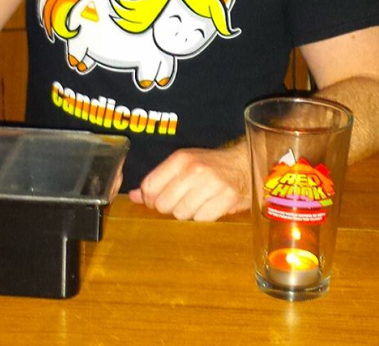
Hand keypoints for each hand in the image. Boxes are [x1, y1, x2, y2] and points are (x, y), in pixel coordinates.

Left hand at [128, 142, 250, 221]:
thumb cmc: (211, 165)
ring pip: (181, 214)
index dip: (150, 198)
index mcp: (181, 158)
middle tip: (182, 199)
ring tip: (198, 201)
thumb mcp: (183, 164)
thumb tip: (133, 195)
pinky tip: (209, 206)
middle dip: (169, 206)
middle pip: (163, 204)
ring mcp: (211, 185)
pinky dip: (203, 217)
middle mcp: (195, 170)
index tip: (159, 198)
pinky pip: (201, 220)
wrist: (245, 164)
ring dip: (187, 212)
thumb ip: (158, 179)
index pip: (149, 186)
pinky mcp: (226, 199)